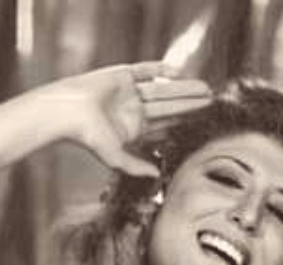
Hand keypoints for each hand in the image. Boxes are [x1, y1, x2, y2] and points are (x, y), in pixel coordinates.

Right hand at [35, 64, 214, 177]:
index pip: (164, 127)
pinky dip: (160, 70)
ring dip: (183, 89)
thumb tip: (156, 176)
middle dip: (190, 106)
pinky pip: (146, 71)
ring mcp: (129, 92)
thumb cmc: (88, 137)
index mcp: (134, 130)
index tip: (202, 124)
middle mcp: (134, 111)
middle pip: (169, 108)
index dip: (183, 125)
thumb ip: (135, 166)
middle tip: (212, 103)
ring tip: (205, 89)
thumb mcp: (115, 157)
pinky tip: (178, 70)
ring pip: (163, 90)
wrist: (69, 111)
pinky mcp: (123, 75)